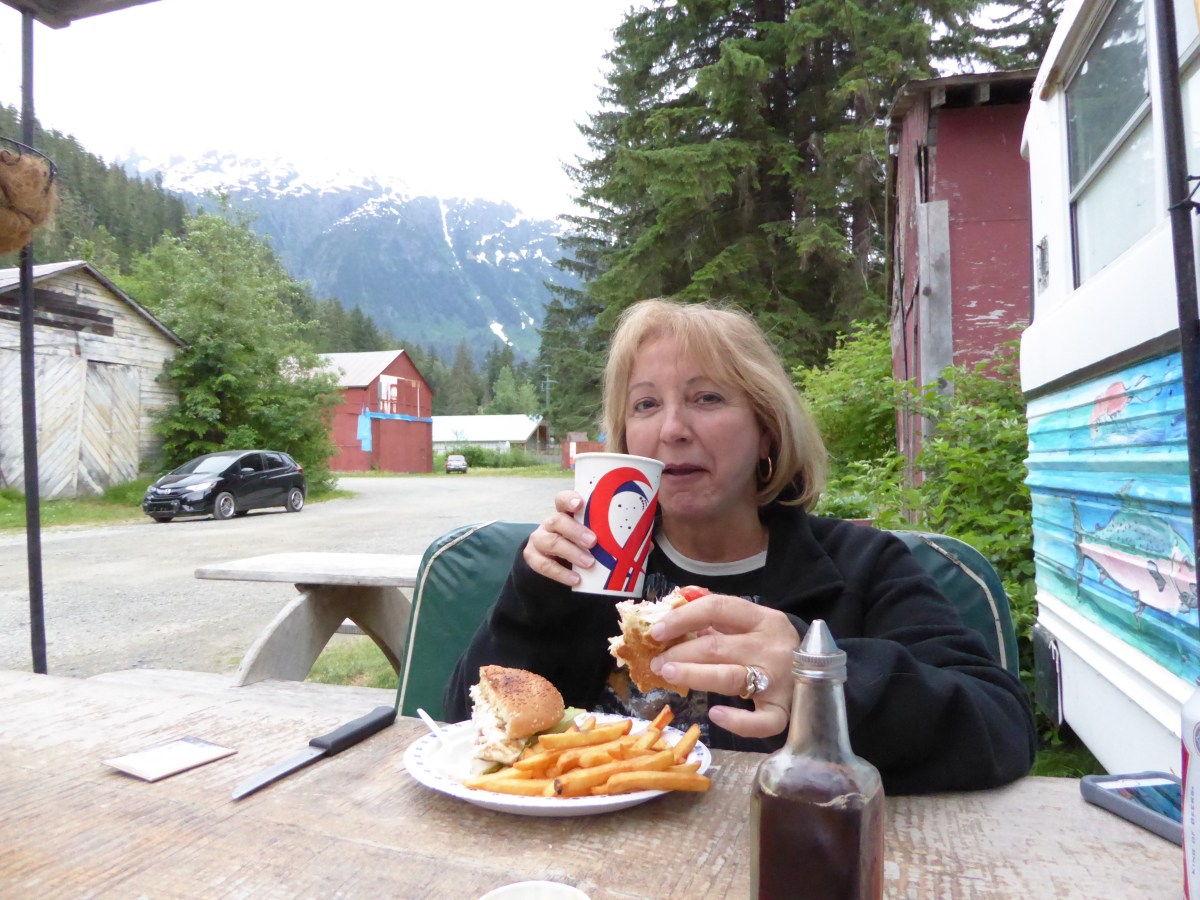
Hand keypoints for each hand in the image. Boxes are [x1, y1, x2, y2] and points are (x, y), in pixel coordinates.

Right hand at [522, 490, 597, 586]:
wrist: (551, 560)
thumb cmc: (576, 542)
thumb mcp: (585, 533)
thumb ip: (598, 531)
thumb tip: (629, 538)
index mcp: (563, 513)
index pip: (562, 499)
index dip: (569, 499)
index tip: (580, 504)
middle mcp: (549, 523)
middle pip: (557, 521)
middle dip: (576, 531)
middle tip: (593, 541)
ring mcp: (538, 540)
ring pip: (551, 543)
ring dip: (572, 553)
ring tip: (589, 563)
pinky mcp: (533, 558)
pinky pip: (545, 566)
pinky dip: (561, 573)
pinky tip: (576, 579)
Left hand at [647, 593, 797, 737]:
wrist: (820, 672)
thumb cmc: (772, 646)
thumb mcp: (751, 624)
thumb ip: (717, 622)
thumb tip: (669, 622)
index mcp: (762, 618)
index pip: (717, 608)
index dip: (683, 618)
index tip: (656, 631)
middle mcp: (770, 647)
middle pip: (717, 647)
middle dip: (680, 653)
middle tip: (656, 662)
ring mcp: (778, 680)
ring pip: (731, 678)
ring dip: (694, 676)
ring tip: (668, 675)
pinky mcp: (783, 711)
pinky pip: (761, 722)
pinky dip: (738, 721)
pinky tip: (715, 715)